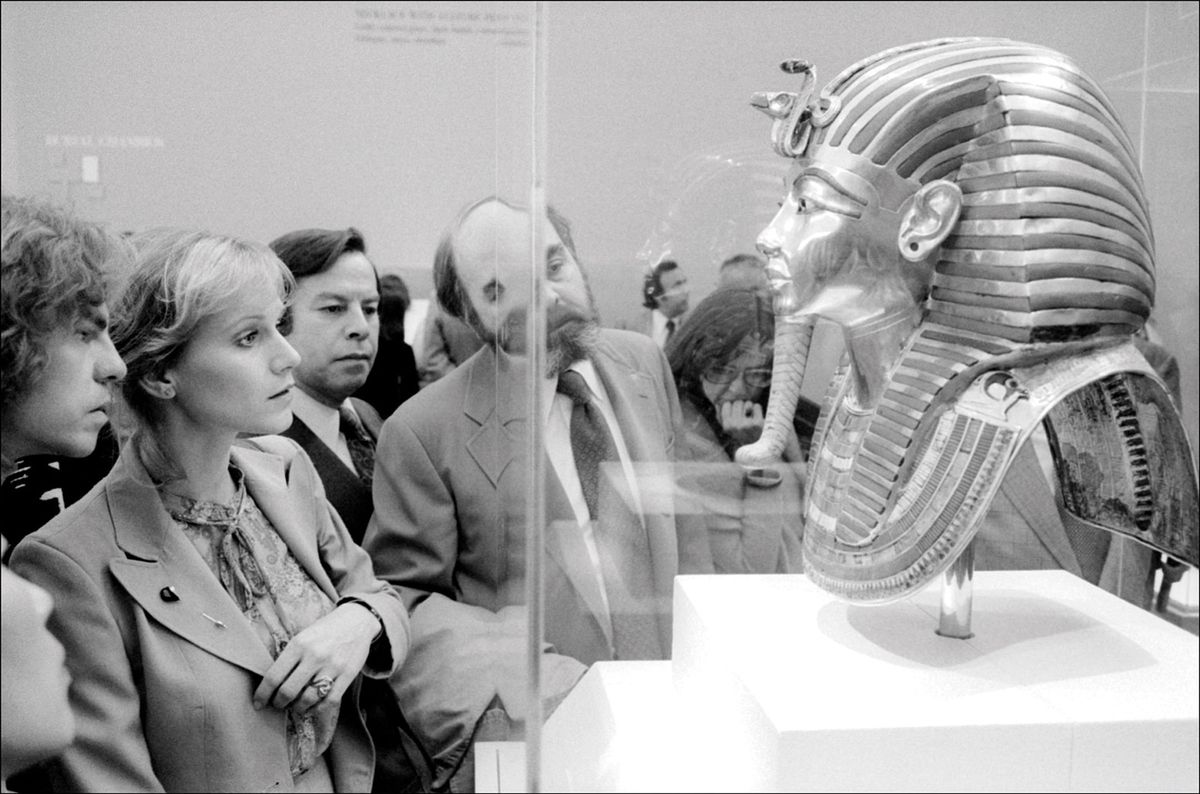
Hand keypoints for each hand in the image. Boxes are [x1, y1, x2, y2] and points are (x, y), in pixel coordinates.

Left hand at [252, 602, 378, 713]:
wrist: (357, 620)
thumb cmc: (325, 631)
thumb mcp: (303, 637)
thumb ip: (289, 658)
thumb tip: (272, 685)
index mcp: (299, 644)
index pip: (274, 676)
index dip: (262, 694)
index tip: (258, 703)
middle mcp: (315, 655)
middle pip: (288, 691)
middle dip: (279, 703)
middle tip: (277, 705)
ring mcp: (332, 666)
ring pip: (308, 699)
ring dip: (298, 708)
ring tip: (296, 706)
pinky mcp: (347, 675)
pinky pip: (329, 701)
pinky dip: (317, 709)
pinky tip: (313, 707)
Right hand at [718, 399, 764, 446]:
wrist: (755, 450)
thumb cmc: (740, 437)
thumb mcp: (728, 429)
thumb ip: (721, 417)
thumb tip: (718, 404)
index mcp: (726, 426)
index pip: (727, 404)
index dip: (732, 407)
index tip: (736, 413)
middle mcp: (735, 426)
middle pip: (738, 402)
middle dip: (742, 407)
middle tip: (745, 416)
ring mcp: (747, 425)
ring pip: (748, 403)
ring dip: (750, 408)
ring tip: (750, 418)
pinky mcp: (758, 424)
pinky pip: (757, 406)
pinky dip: (758, 410)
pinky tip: (757, 418)